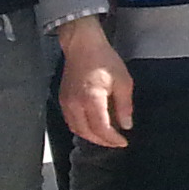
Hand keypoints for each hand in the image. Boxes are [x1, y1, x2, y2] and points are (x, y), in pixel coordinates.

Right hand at [57, 17, 131, 148]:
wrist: (83, 46)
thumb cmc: (104, 60)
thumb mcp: (123, 81)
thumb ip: (124, 106)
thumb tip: (126, 125)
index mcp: (91, 99)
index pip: (101, 128)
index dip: (112, 139)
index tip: (124, 142)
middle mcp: (75, 104)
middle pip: (86, 133)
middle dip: (102, 141)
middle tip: (116, 143)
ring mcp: (66, 103)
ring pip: (76, 129)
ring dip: (91, 137)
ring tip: (106, 138)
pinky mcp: (62, 100)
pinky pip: (71, 121)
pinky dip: (82, 128)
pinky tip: (93, 127)